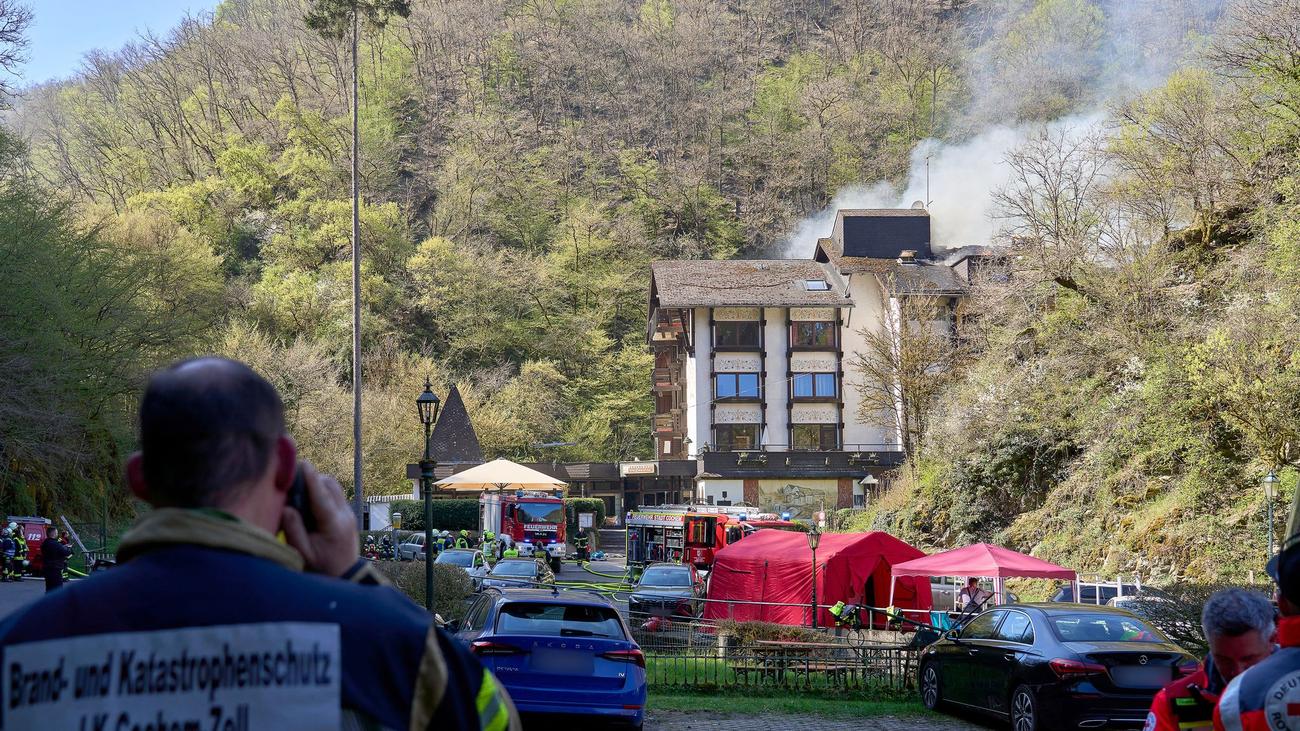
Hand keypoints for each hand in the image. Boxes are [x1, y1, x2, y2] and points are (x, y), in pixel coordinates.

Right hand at [281, 462, 358, 576]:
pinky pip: (335, 494)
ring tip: (298, 490)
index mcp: (334, 524)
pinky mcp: (347, 514)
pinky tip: (307, 499)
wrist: (346, 576)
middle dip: (312, 478)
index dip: (311, 479)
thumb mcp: (304, 554)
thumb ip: (293, 530)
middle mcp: (345, 515)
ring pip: (334, 487)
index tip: (303, 463)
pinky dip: (321, 491)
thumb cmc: (322, 568)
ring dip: (317, 483)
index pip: (321, 496)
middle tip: (291, 480)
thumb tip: (286, 508)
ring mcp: (349, 513)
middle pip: (330, 485)